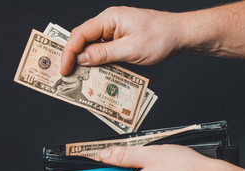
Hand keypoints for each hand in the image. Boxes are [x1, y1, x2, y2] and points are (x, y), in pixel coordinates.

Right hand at [61, 7, 188, 74]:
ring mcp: (116, 31)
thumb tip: (81, 58)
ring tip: (80, 77)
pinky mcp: (122, 39)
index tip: (64, 69)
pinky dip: (100, 61)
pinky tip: (97, 72)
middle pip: (84, 39)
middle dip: (74, 57)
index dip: (69, 52)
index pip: (80, 34)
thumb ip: (104, 54)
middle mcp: (110, 23)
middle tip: (68, 75)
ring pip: (94, 46)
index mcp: (109, 19)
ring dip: (87, 61)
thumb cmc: (160, 37)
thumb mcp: (130, 49)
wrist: (180, 34)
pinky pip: (105, 50)